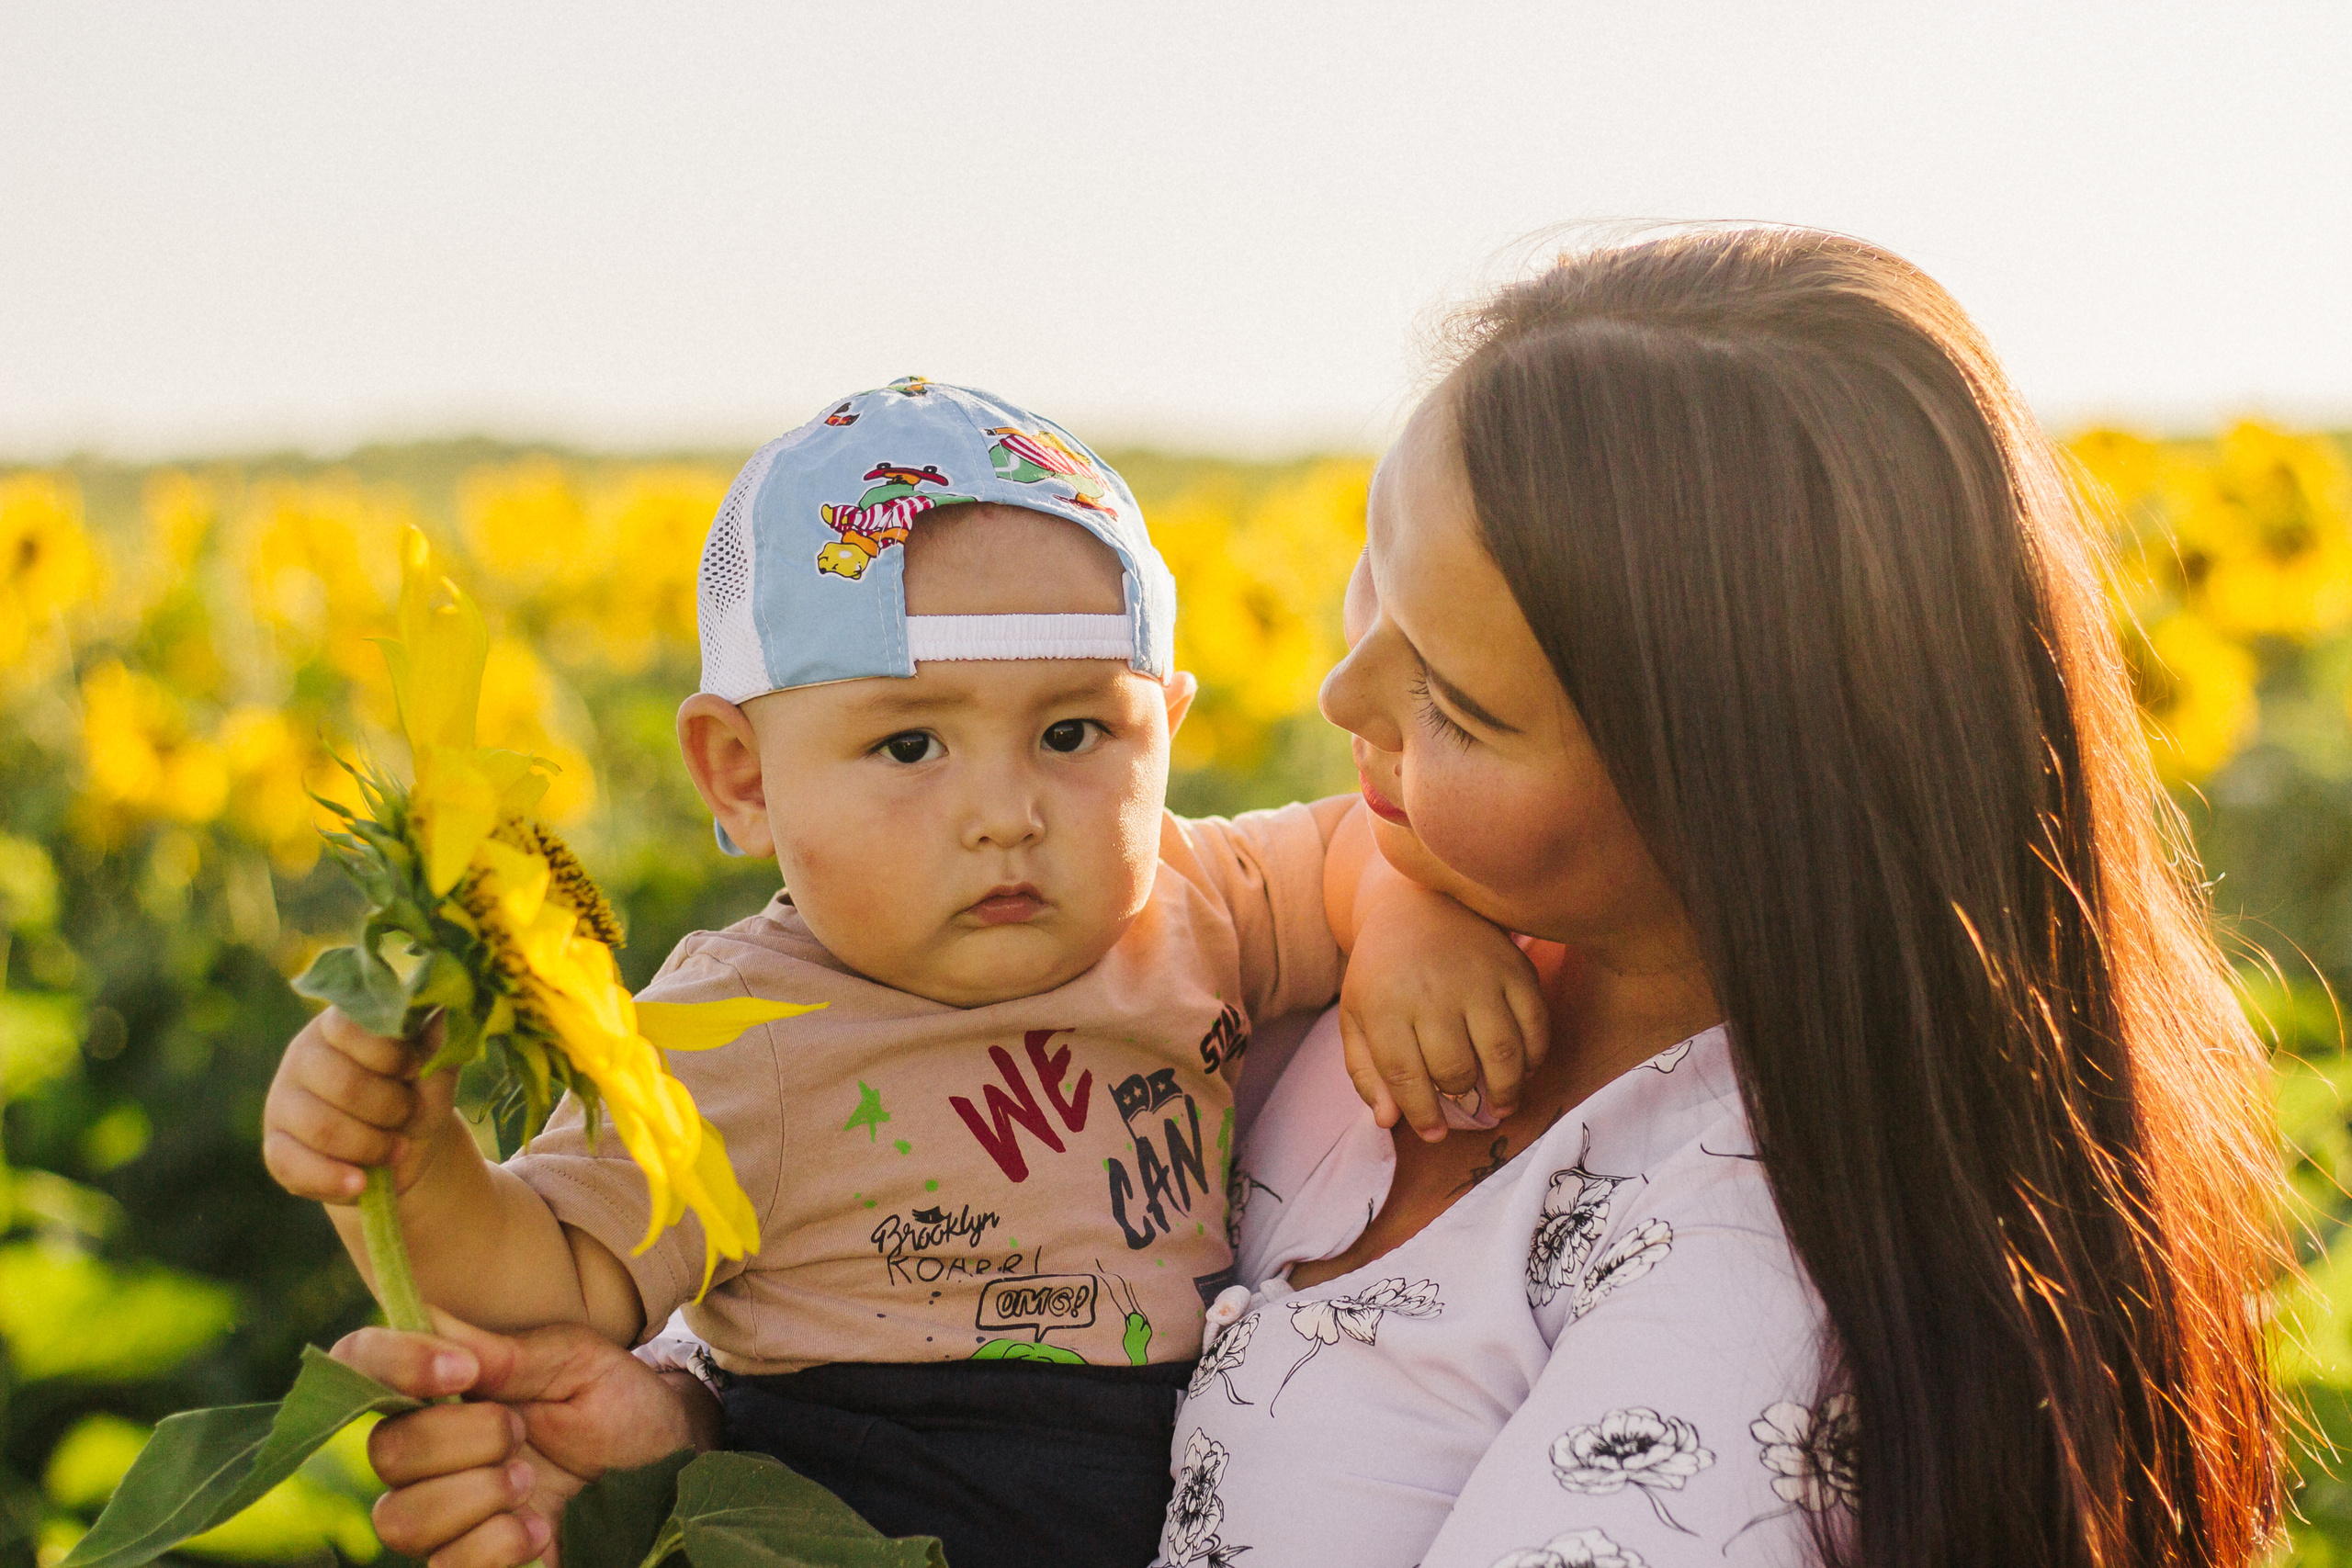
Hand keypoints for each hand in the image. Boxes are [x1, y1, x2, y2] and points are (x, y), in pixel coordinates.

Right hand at [262, 1007, 462, 1202]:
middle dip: (391, 1108)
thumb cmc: (416, 1094)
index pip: (353, 1027)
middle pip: (343, 1084)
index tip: (414, 1070)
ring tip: (397, 1149)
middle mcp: (303, 1057)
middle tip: (409, 1114)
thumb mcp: (435, 1068)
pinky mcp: (276, 1147)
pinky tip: (362, 1184)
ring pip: (322, 1128)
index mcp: (339, 1025)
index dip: (393, 1055)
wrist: (400, 1150)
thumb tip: (445, 1003)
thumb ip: (437, 1040)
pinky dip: (335, 1179)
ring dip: (372, 1146)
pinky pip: (293, 1166)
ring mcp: (283, 1102)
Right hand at [334, 1311, 718, 1567]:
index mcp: (442, 1386)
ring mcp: (443, 1510)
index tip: (462, 1372)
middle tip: (522, 1430)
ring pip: (401, 1519)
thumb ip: (505, 1354)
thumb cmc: (614, 1401)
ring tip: (530, 1481)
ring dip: (477, 1496)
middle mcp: (427, 1449)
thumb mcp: (574, 1361)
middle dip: (465, 1439)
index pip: (362, 1363)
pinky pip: (446, 1566)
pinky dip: (497, 1546)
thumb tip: (430, 1323)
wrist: (664, 1464)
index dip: (391, 1364)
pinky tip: (539, 1528)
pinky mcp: (471, 1559)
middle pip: (385, 1452)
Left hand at [1339, 881, 1547, 1141]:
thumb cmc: (1383, 971)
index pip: (1405, 1074)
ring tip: (1501, 1105)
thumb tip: (1388, 1121)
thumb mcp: (1357, 1016)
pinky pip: (1535, 1025)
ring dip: (1505, 1090)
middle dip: (1461, 1098)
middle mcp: (1433, 991)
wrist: (1417, 903)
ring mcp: (1478, 977)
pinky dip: (1535, 1056)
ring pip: (1501, 1054)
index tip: (1434, 1133)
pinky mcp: (1514, 967)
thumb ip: (1366, 1071)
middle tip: (1466, 1107)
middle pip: (1456, 1068)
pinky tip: (1524, 1068)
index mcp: (1386, 1004)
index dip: (1422, 1113)